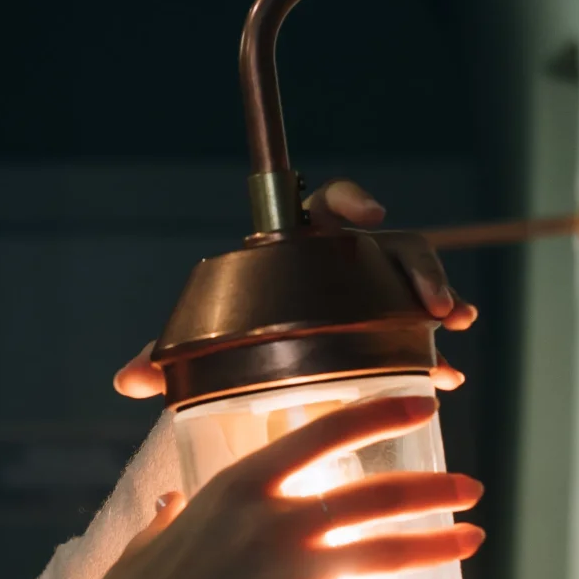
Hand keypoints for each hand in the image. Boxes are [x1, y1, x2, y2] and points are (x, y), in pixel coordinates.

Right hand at [17, 390, 483, 578]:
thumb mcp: (149, 543)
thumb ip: (171, 519)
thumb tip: (172, 508)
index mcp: (239, 486)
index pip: (327, 433)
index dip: (383, 414)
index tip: (424, 405)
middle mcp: (276, 521)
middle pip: (376, 493)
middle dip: (433, 488)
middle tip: (468, 488)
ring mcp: (295, 572)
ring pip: (389, 549)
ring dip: (439, 542)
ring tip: (473, 537)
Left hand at [111, 179, 479, 397]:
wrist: (250, 375)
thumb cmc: (226, 339)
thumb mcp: (197, 344)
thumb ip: (165, 355)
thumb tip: (126, 380)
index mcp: (296, 250)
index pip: (326, 204)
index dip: (350, 198)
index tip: (370, 215)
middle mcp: (340, 265)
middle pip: (388, 244)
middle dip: (416, 266)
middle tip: (431, 301)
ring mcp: (370, 294)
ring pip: (412, 282)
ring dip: (437, 298)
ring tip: (452, 325)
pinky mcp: (385, 329)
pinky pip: (416, 329)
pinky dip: (433, 350)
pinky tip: (446, 374)